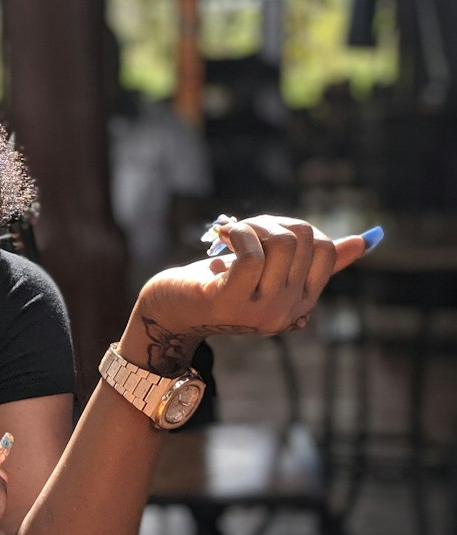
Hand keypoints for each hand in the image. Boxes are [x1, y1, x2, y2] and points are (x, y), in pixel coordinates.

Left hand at [125, 214, 366, 372]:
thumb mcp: (269, 269)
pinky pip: (252, 253)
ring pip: (281, 241)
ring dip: (252, 225)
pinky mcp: (230, 301)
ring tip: (231, 238)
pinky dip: (237, 233)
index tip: (265, 235)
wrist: (170, 312)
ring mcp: (260, 311)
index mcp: (301, 303)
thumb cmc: (218, 285)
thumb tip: (365, 241)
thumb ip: (313, 260)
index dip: (293, 228)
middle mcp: (287, 312)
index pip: (324, 248)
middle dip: (271, 222)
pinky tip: (223, 237)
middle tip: (243, 235)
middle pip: (303, 238)